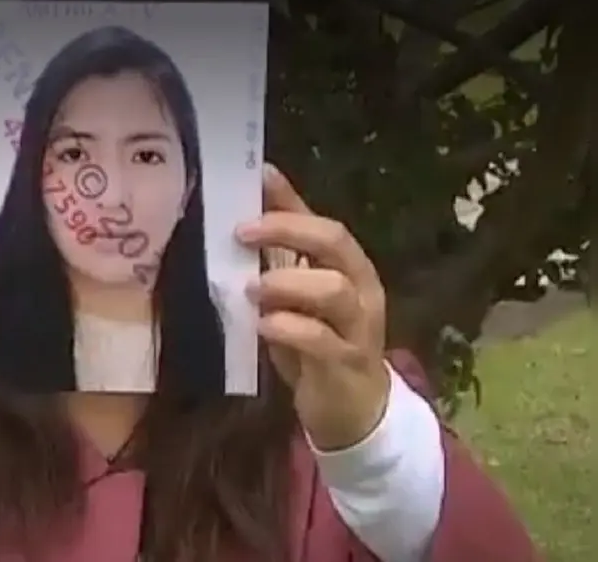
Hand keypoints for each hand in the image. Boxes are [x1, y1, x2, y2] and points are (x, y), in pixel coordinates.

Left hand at [236, 165, 388, 450]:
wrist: (354, 411)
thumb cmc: (320, 341)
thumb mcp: (302, 294)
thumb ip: (283, 252)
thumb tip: (254, 199)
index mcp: (350, 267)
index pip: (324, 224)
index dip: (288, 206)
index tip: (250, 192)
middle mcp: (361, 290)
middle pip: (335, 244)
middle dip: (287, 231)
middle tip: (241, 234)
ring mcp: (358, 328)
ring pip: (333, 290)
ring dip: (287, 283)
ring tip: (251, 288)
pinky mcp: (346, 365)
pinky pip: (321, 340)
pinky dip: (289, 328)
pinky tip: (263, 326)